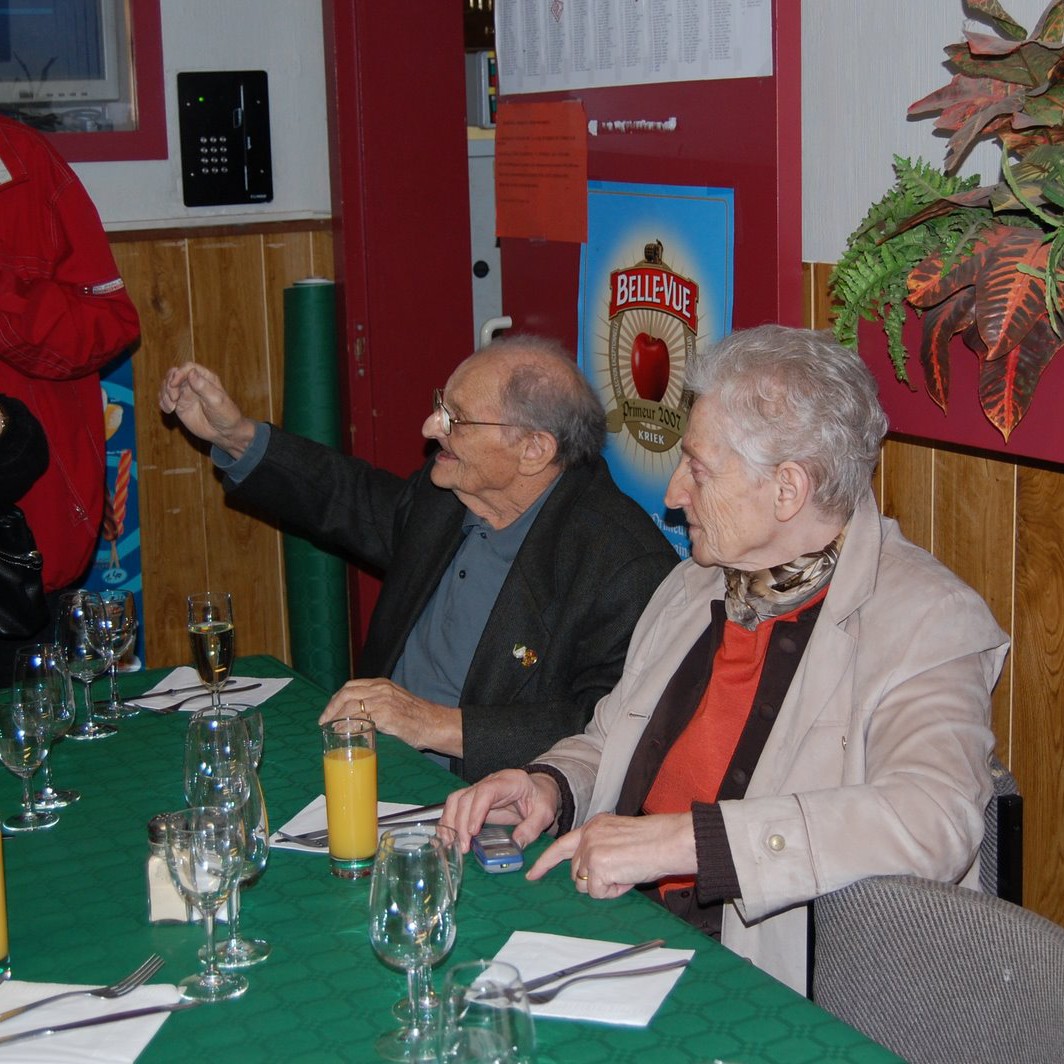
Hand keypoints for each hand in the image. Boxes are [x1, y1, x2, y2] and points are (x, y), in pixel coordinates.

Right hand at [158, 363, 256, 457]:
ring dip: (164, 394)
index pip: (188, 367)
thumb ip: (204, 387)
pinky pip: (165, 399)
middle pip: (174, 374)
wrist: (224, 432)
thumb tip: (191, 373)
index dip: (178, 373)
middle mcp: (194, 383)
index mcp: (206, 377)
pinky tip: (168, 410)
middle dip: (168, 384)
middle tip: (173, 398)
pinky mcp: (179, 405)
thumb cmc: (226, 415)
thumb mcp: (217, 401)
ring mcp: (185, 393)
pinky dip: (162, 402)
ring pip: (167, 386)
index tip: (173, 384)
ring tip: (171, 407)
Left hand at [319, 677, 461, 756]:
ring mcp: (383, 700)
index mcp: (382, 684)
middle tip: (324, 721)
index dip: (336, 698)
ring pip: (351, 705)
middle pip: (346, 693)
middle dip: (331, 707)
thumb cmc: (418, 718)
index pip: (351, 686)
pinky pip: (360, 718)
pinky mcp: (386, 714)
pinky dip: (348, 726)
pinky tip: (343, 733)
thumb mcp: (396, 703)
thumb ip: (379, 706)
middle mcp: (381, 688)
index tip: (328, 712)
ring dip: (336, 717)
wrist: (436, 724)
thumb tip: (359, 719)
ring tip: (330, 729)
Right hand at [443, 769, 560, 851]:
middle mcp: (490, 782)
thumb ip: (532, 827)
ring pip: (456, 799)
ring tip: (452, 844)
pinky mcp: (474, 799)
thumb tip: (516, 844)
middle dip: (461, 823)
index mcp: (509, 781)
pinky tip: (448, 838)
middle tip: (464, 847)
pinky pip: (455, 806)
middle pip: (467, 797)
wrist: (538, 789)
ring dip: (450, 822)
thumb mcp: (544, 812)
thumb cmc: (541, 798)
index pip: (486, 791)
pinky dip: (449, 821)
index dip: (476, 811)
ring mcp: (480, 789)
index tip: (473, 832)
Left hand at [527, 812, 696, 899]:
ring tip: (628, 871)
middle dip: (595, 880)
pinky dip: (615, 891)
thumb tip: (589, 875)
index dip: (545, 862)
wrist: (669, 841)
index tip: (531, 875)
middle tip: (623, 871)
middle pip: (576, 873)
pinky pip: (599, 893)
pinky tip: (629, 876)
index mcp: (593, 826)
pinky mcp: (597, 866)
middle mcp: (588, 835)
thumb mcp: (619, 837)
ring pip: (586, 886)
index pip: (561, 845)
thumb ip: (600, 848)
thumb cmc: (654, 842)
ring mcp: (590, 850)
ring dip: (606, 886)